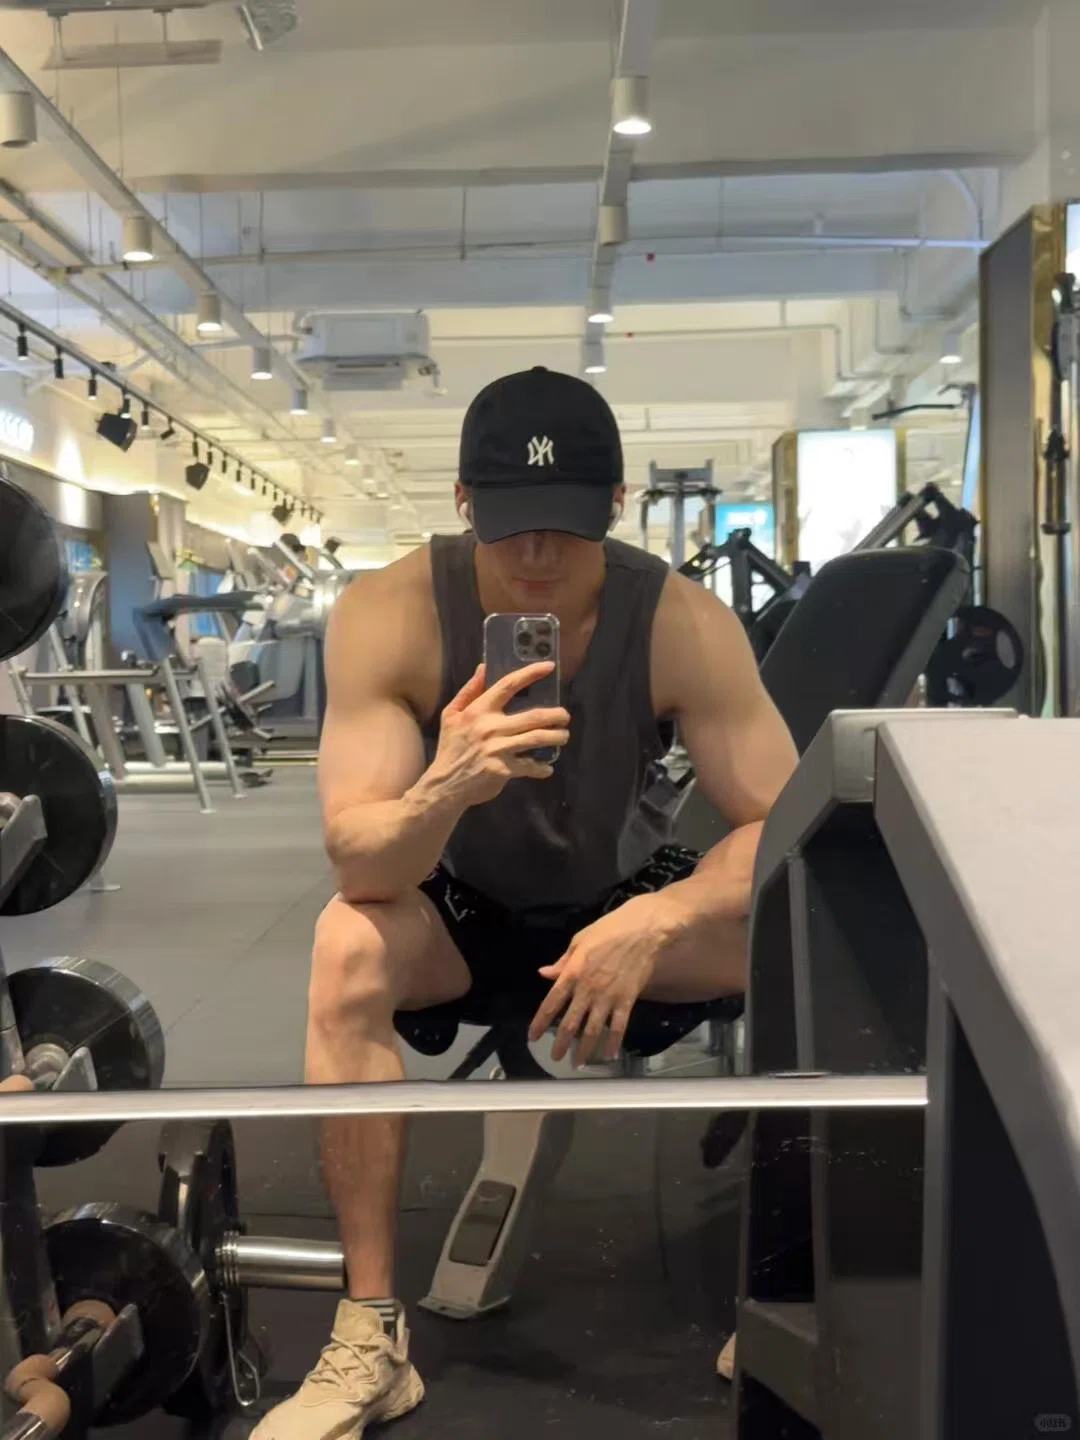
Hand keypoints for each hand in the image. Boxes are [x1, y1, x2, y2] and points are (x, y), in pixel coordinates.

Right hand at [425, 663, 570, 809]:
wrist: (445, 785)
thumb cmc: (450, 747)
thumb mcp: (451, 715)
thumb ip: (469, 691)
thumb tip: (484, 667)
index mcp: (478, 710)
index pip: (508, 685)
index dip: (530, 674)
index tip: (549, 666)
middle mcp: (490, 727)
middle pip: (533, 716)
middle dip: (556, 715)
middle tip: (565, 716)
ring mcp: (498, 749)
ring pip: (537, 739)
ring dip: (557, 737)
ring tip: (563, 736)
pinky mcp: (503, 770)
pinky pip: (530, 766)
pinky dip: (541, 768)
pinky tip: (546, 768)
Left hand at [527, 895, 678, 1066]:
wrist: (643, 930)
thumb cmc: (609, 930)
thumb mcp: (580, 940)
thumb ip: (562, 962)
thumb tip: (544, 974)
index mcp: (573, 973)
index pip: (551, 1003)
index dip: (540, 1022)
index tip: (533, 1037)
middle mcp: (588, 989)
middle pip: (570, 1022)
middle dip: (561, 1043)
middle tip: (555, 1057)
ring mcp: (608, 997)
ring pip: (593, 1029)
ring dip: (584, 1048)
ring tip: (577, 1063)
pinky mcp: (627, 1000)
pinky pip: (619, 1026)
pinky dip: (613, 1042)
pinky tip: (609, 1055)